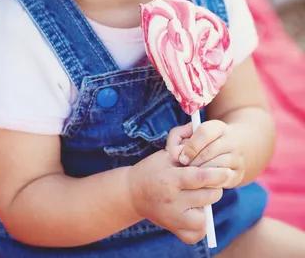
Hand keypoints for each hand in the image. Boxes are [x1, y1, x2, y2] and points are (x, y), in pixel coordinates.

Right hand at [127, 123, 233, 243]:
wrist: (132, 193)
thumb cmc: (152, 169)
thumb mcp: (165, 153)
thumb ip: (182, 141)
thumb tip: (195, 126)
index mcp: (170, 179)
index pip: (200, 177)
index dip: (217, 174)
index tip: (228, 171)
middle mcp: (172, 201)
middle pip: (208, 196)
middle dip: (214, 186)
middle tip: (210, 179)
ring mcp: (173, 218)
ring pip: (205, 215)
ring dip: (207, 204)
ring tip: (200, 194)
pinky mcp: (174, 230)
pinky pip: (197, 233)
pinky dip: (201, 224)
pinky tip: (196, 211)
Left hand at [178, 120, 244, 187]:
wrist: (230, 150)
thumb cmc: (201, 142)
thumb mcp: (189, 134)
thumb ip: (177, 137)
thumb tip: (175, 153)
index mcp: (218, 127)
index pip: (204, 132)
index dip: (191, 146)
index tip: (181, 158)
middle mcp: (231, 141)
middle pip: (209, 152)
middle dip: (193, 162)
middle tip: (185, 169)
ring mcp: (237, 158)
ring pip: (216, 167)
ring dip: (201, 174)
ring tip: (192, 175)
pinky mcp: (238, 174)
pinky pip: (222, 181)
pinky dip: (209, 183)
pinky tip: (202, 183)